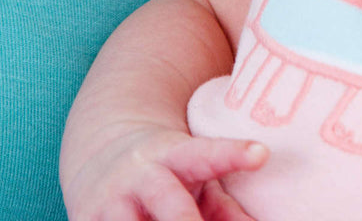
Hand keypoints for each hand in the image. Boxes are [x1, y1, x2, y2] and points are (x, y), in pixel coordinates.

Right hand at [62, 122, 266, 220]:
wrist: (100, 154)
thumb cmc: (167, 173)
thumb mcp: (196, 174)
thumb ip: (225, 206)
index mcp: (174, 155)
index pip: (206, 154)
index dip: (232, 155)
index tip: (261, 154)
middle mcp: (140, 176)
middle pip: (168, 201)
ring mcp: (108, 205)